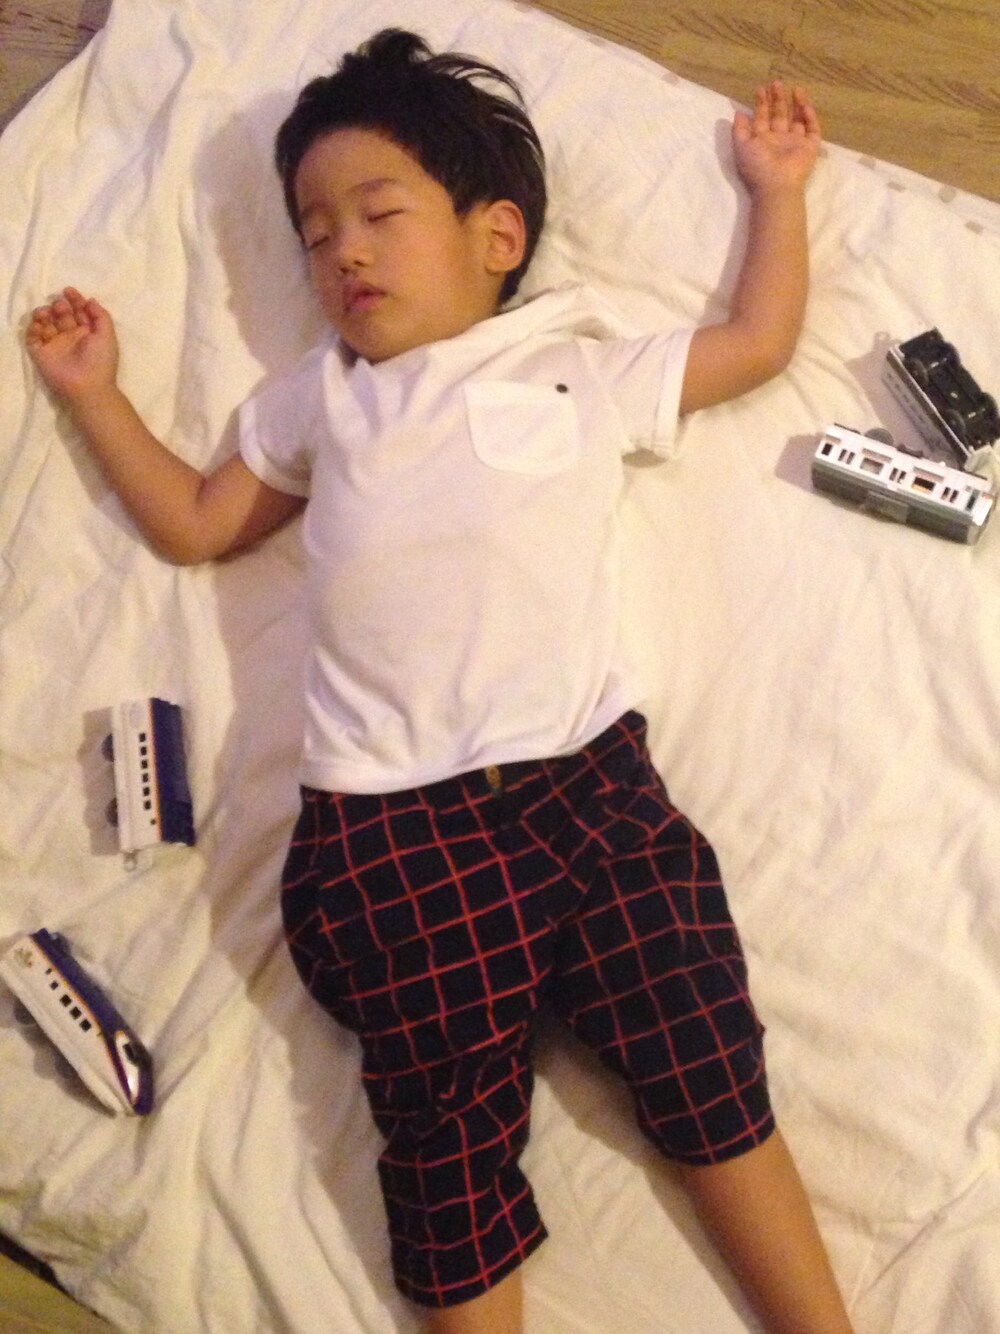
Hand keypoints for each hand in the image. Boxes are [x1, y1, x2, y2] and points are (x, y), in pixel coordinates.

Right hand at [25, 287, 119, 403]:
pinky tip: (40, 326)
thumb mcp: (107, 335)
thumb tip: (90, 300)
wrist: (87, 386)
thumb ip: (100, 315)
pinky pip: (32, 337)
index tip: (69, 291)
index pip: (78, 312)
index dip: (74, 300)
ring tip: (46, 314)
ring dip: (43, 314)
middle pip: (61, 314)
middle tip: (60, 307)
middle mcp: (70, 337)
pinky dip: (33, 328)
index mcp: (87, 333)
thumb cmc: (100, 361)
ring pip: (45, 323)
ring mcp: (55, 345)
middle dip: (60, 306)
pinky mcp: (41, 354)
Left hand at [732, 82, 820, 194]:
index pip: (762, 118)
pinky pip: (812, 128)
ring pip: (797, 119)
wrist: (776, 184)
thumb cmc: (757, 166)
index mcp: (762, 141)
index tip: (759, 89)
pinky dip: (809, 116)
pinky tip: (803, 104)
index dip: (760, 104)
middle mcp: (778, 140)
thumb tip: (738, 113)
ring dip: (796, 104)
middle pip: (779, 115)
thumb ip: (739, 129)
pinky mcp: (810, 146)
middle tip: (775, 82)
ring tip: (794, 88)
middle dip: (777, 99)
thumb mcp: (741, 146)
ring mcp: (795, 143)